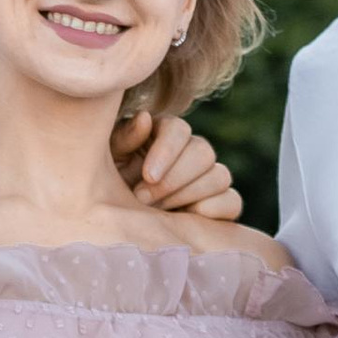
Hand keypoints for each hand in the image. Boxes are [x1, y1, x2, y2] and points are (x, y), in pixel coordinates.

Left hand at [114, 108, 241, 223]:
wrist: (114, 219)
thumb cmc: (105, 183)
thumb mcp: (105, 161)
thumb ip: (124, 139)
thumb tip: (145, 118)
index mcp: (163, 134)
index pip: (179, 129)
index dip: (167, 151)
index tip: (148, 176)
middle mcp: (190, 152)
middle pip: (203, 152)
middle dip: (174, 178)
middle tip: (143, 199)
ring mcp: (207, 178)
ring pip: (220, 176)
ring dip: (189, 195)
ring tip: (158, 211)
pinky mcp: (217, 205)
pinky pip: (232, 202)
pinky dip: (215, 209)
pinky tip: (187, 217)